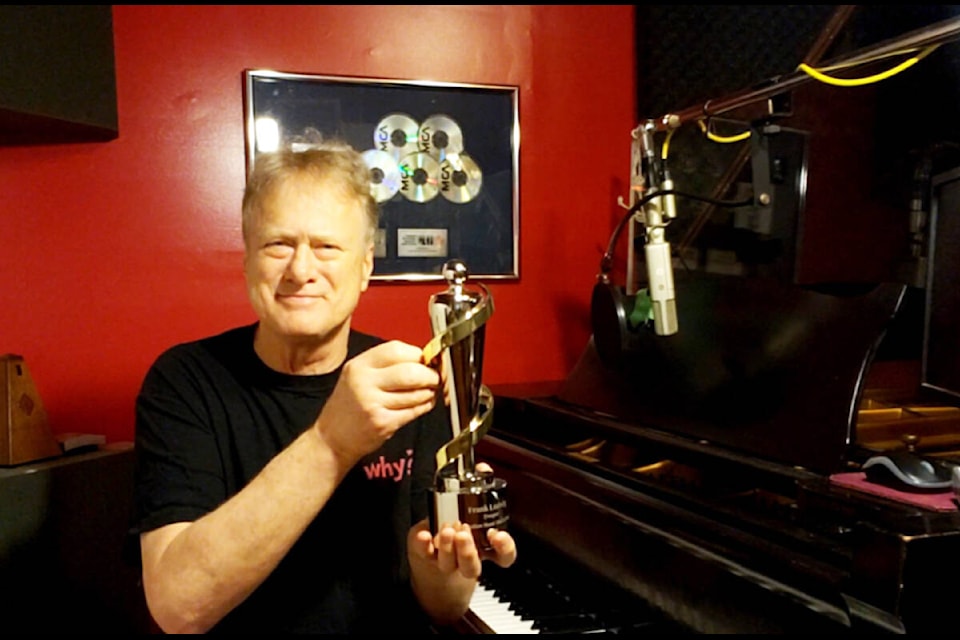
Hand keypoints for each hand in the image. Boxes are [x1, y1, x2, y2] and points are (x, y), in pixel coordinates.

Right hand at [315, 340, 439, 463]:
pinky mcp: (382, 423)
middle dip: (430, 375)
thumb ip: (386, 366)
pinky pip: (414, 411)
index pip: (396, 349)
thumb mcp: (358, 376)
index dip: (418, 354)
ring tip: (429, 392)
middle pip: (410, 371)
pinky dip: (424, 406)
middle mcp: (364, 382)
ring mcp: (372, 403)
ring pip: (416, 393)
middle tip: (434, 378)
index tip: (426, 360)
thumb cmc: (349, 406)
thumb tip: (424, 359)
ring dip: (429, 392)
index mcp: (359, 365)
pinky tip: (422, 404)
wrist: (331, 438)